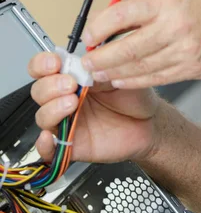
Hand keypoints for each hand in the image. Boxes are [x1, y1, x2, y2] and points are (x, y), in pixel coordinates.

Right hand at [28, 53, 160, 163]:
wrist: (150, 123)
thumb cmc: (134, 97)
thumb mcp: (119, 74)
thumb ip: (100, 69)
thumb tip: (84, 64)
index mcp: (73, 76)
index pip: (44, 68)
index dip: (43, 64)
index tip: (55, 63)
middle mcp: (65, 98)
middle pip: (39, 91)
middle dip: (50, 85)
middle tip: (70, 84)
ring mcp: (67, 121)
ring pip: (42, 116)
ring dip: (52, 108)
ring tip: (72, 103)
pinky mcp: (72, 144)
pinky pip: (48, 149)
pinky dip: (44, 145)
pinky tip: (50, 137)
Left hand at [81, 0, 200, 88]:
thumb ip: (140, 8)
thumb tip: (107, 23)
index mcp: (167, 1)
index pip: (120, 15)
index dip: (98, 28)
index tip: (88, 35)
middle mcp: (175, 27)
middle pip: (126, 47)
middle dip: (100, 58)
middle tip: (85, 63)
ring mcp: (185, 51)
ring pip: (139, 67)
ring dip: (113, 72)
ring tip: (97, 74)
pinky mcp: (193, 68)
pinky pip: (157, 77)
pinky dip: (135, 80)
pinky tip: (121, 79)